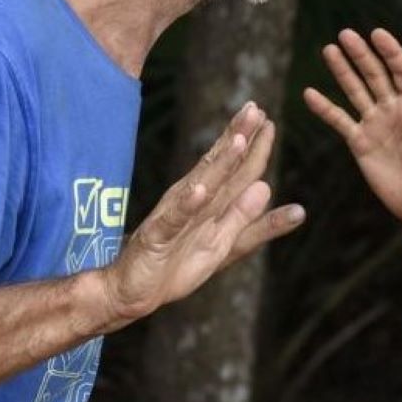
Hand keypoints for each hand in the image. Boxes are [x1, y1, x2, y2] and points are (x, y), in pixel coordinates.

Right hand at [96, 103, 304, 329]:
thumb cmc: (177, 264)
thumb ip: (250, 221)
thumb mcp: (225, 245)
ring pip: (201, 186)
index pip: (237, 169)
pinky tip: (199, 190)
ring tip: (238, 141)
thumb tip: (269, 188)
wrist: (132, 291)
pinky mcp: (157, 237)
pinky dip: (187, 205)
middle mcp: (193, 201)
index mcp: (211, 202)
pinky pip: (174, 219)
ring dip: (220, 164)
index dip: (253, 145)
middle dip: (239, 137)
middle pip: (219, 165)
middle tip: (255, 110)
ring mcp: (174, 216)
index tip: (267, 118)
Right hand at [304, 28, 401, 245]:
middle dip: (361, 55)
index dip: (391, 52)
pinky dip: (325, 108)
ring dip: (342, 71)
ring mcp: (376, 124)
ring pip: (356, 91)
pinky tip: (309, 94)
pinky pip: (340, 121)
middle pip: (376, 75)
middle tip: (346, 34)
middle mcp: (394, 109)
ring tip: (329, 49)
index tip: (378, 33)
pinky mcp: (360, 142)